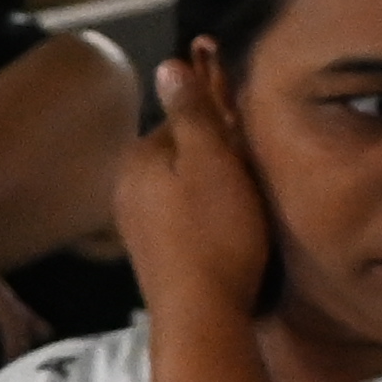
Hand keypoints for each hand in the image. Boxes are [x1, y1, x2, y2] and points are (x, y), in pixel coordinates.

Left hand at [117, 49, 277, 317]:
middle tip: (255, 171)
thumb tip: (170, 64)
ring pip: (182, 186)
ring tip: (246, 205)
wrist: (201, 317)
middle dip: (215, 154)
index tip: (252, 133)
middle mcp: (127, 185)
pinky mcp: (152, 253)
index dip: (223, 121)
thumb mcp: (213, 161)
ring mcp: (136, 223)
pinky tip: (228, 234)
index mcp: (140, 156)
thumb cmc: (215, 235)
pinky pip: (181, 217)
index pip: (185, 116)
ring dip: (211, 188)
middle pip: (182, 152)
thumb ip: (193, 111)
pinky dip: (204, 217)